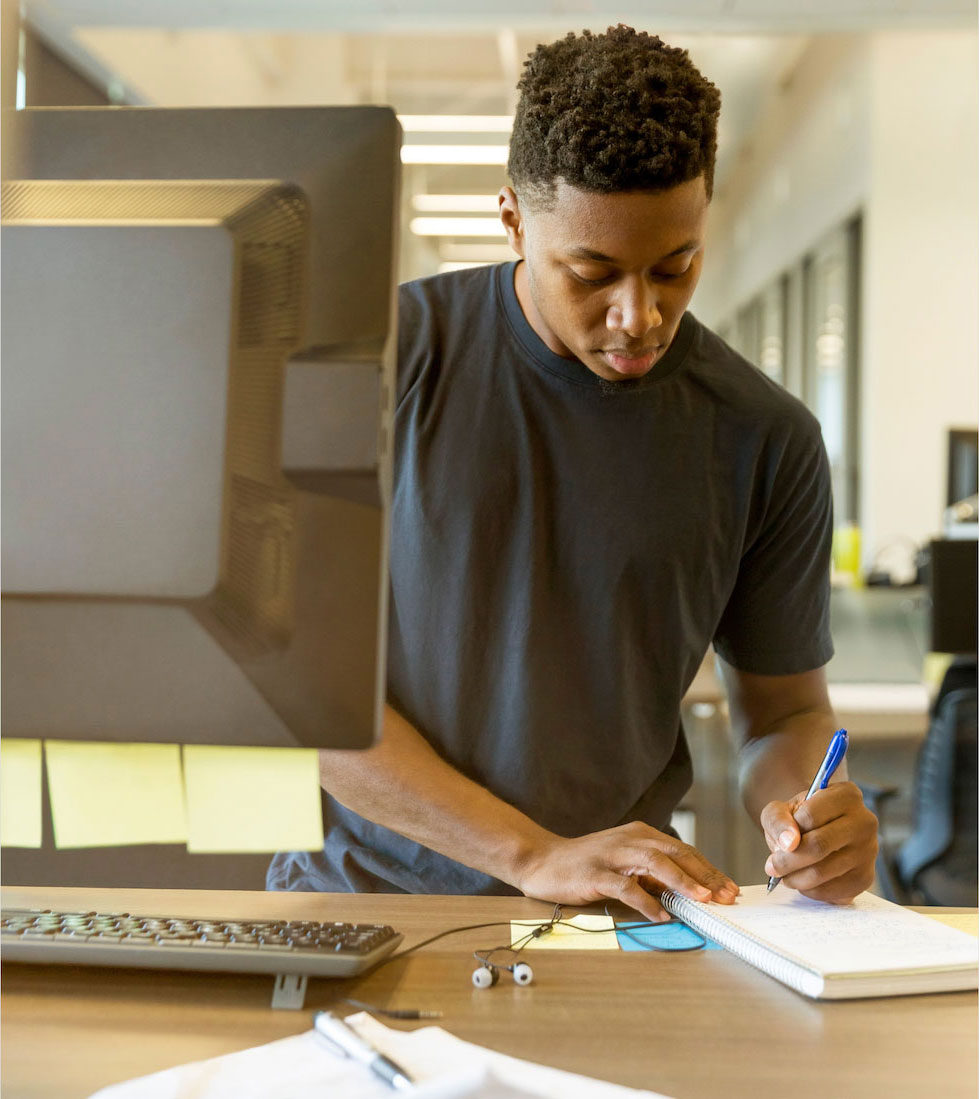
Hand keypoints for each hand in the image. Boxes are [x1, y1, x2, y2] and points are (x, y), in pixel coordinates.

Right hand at [514, 822, 738, 922]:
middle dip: (705, 876)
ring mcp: (612, 855)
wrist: (541, 860)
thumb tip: (687, 892)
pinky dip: (646, 901)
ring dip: (681, 882)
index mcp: (640, 834)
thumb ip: (652, 873)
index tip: (729, 889)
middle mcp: (630, 839)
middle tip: (726, 897)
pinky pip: (626, 886)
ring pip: (655, 863)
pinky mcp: (595, 873)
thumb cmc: (586, 864)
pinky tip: (660, 915)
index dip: (708, 870)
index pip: (683, 850)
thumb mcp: (624, 862)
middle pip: (676, 853)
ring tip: (702, 900)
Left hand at [761, 781, 877, 902]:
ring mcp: (869, 851)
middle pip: (819, 846)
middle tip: (772, 867)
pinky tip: (803, 881)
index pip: (810, 816)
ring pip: (824, 871)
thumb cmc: (799, 818)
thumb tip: (789, 843)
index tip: (779, 840)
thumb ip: (778, 819)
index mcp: (846, 795)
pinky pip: (833, 891)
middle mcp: (865, 821)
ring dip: (795, 878)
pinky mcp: (865, 878)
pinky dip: (810, 890)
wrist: (817, 831)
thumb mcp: (780, 809)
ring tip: (785, 874)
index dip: (788, 832)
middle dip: (787, 861)